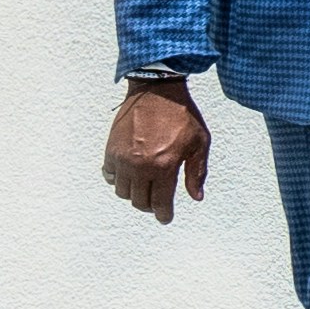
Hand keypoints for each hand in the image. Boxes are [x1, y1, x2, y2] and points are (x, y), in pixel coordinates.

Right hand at [103, 81, 210, 220]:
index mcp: (164, 166)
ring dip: (133, 194)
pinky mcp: (111, 149)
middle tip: (156, 203)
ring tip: (143, 187)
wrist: (157, 90)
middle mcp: (141, 166)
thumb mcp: (200, 142)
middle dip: (149, 206)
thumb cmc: (181, 115)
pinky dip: (118, 179)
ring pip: (122, 192)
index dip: (163, 214)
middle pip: (139, 201)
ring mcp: (123, 158)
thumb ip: (197, 172)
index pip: (160, 202)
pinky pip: (109, 175)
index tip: (165, 218)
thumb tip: (196, 196)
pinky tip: (128, 174)